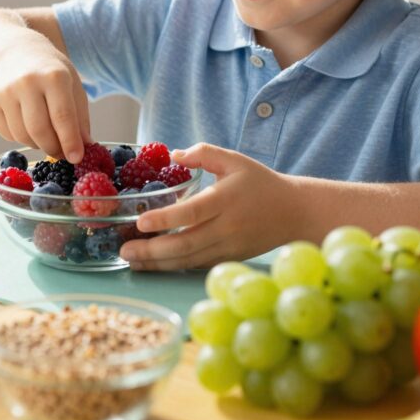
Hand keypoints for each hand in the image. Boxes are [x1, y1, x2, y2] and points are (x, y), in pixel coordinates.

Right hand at [0, 42, 91, 162]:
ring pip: (23, 136)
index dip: (70, 141)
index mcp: (53, 76)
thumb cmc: (51, 71)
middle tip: (63, 154)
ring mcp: (5, 92)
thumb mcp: (73, 86)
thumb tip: (85, 149)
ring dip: (39, 145)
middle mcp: (26, 82)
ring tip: (48, 138)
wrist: (16, 51)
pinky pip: (8, 134)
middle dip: (54, 148)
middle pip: (39, 130)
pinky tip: (30, 127)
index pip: (62, 116)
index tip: (77, 159)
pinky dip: (23, 138)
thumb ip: (80, 118)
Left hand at [119, 143, 292, 270]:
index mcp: (226, 199)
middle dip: (152, 250)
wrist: (294, 213)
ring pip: (189, 260)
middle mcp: (227, 227)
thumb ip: (204, 152)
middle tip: (124, 249)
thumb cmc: (260, 182)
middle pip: (186, 244)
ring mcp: (229, 247)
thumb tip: (173, 155)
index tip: (141, 222)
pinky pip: (197, 266)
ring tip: (131, 261)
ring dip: (158, 263)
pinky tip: (153, 265)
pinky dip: (173, 267)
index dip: (166, 219)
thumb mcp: (234, 160)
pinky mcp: (229, 259)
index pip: (193, 212)